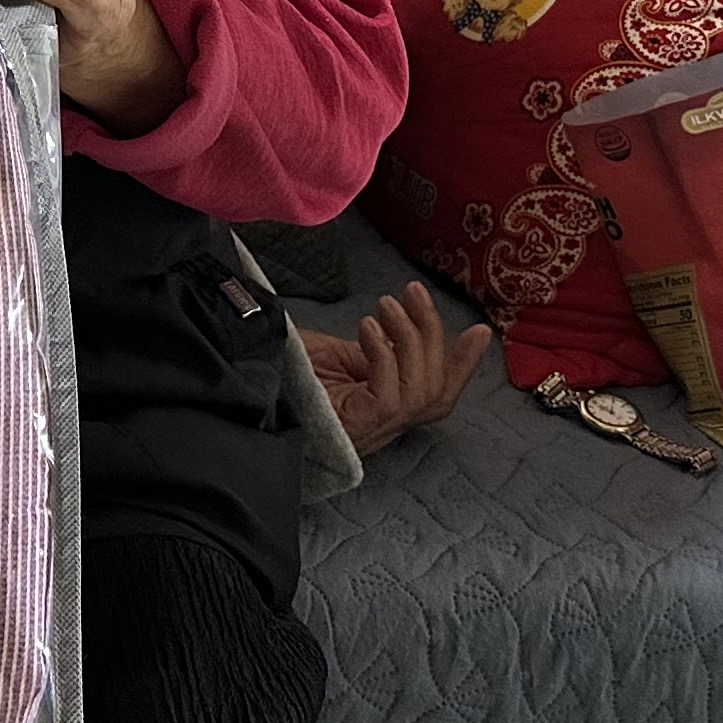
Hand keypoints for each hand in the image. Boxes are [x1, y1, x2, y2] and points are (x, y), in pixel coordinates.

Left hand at [301, 282, 493, 458]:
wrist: (243, 392)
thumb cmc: (284, 377)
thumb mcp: (336, 356)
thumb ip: (374, 351)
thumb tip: (401, 327)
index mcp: (383, 409)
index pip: (436, 394)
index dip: (463, 365)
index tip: (480, 329)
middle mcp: (383, 425)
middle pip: (436, 392)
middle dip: (436, 337)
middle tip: (413, 293)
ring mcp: (371, 430)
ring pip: (421, 391)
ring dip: (412, 340)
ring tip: (386, 305)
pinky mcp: (357, 427)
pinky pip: (392, 394)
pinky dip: (387, 356)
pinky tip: (368, 328)